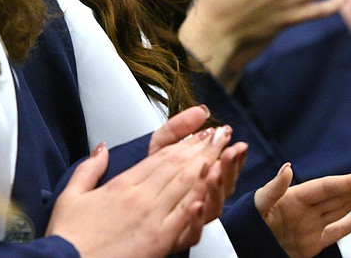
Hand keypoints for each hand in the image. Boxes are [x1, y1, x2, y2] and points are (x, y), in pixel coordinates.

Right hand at [48, 126, 234, 256]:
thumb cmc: (68, 236)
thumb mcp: (71, 195)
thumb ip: (90, 168)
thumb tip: (103, 147)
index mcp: (122, 184)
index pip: (160, 157)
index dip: (183, 143)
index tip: (199, 133)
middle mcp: (140, 197)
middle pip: (178, 167)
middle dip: (203, 148)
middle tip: (221, 134)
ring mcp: (152, 218)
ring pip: (185, 186)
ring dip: (208, 166)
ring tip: (224, 151)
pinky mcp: (159, 241)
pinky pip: (184, 216)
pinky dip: (200, 199)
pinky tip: (213, 185)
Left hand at [146, 111, 247, 231]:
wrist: (119, 217)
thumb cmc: (143, 181)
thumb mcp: (158, 149)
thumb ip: (177, 129)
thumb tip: (201, 111)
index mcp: (200, 180)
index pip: (225, 166)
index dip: (229, 150)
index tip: (230, 135)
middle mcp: (201, 201)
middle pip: (224, 186)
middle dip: (229, 166)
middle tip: (231, 150)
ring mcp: (191, 221)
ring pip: (213, 209)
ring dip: (216, 189)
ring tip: (214, 172)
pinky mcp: (177, 238)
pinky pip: (193, 233)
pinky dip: (196, 220)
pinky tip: (195, 205)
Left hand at [254, 161, 350, 257]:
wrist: (243, 246)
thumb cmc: (245, 225)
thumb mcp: (257, 205)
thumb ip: (273, 189)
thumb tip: (289, 168)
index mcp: (296, 197)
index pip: (330, 187)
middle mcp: (309, 208)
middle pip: (343, 191)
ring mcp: (314, 224)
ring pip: (346, 205)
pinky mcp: (315, 243)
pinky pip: (341, 228)